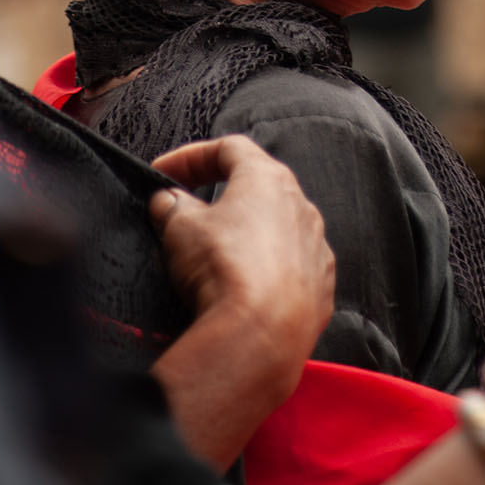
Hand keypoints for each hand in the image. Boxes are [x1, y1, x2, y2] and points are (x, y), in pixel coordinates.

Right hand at [150, 135, 335, 401]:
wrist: (260, 335)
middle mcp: (301, 207)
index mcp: (268, 179)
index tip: (164, 174)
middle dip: (219, 198)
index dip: (190, 158)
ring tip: (213, 258)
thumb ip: (172, 205)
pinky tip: (242, 290)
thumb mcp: (180, 226)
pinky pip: (290, 270)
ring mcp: (315, 249)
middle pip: (257, 189)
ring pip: (276, 230)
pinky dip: (266, 273)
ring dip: (245, 237)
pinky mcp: (320, 289)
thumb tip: (168, 201)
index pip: (228, 149)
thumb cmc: (225, 270)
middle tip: (186, 214)